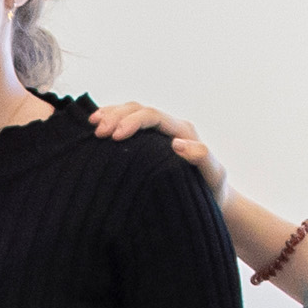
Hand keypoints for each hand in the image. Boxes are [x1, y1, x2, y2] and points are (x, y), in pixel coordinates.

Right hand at [87, 98, 218, 195]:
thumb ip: (202, 158)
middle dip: (116, 116)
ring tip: (92, 124)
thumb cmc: (212, 190)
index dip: (132, 122)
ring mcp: (157, 133)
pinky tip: (95, 126)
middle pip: (138, 109)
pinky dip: (111, 121)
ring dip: (110, 114)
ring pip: (130, 111)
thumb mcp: (214, 176)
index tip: (115, 137)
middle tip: (98, 132)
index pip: (153, 116)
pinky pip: (127, 123)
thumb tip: (178, 143)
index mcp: (182, 131)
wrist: (212, 198)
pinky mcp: (148, 142)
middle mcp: (169, 127)